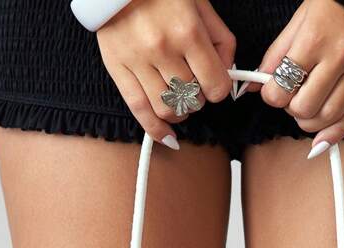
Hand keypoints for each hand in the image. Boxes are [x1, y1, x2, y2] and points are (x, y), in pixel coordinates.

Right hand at [97, 0, 235, 147]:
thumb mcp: (201, 4)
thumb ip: (221, 40)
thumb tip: (227, 73)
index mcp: (188, 31)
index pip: (214, 85)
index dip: (218, 90)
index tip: (214, 84)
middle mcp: (163, 49)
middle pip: (192, 99)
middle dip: (198, 98)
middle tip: (194, 86)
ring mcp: (138, 61)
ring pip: (168, 109)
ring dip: (180, 113)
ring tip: (180, 101)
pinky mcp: (117, 68)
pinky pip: (138, 109)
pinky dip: (155, 130)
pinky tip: (167, 137)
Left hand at [239, 0, 343, 155]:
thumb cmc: (336, 1)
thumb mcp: (300, 19)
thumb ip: (277, 54)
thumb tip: (255, 85)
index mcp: (314, 39)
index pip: (282, 88)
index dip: (272, 96)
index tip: (273, 92)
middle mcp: (339, 57)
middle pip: (305, 107)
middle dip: (292, 109)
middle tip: (293, 99)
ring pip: (329, 116)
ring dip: (310, 122)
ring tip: (307, 111)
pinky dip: (335, 134)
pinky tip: (322, 141)